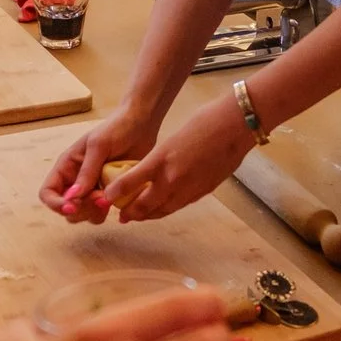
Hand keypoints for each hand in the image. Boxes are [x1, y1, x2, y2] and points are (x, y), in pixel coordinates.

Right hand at [39, 113, 158, 223]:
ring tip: (110, 198)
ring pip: (85, 215)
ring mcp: (93, 189)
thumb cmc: (116, 128)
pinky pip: (103, 212)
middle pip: (66, 209)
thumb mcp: (99, 146)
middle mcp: (77, 181)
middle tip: (101, 198)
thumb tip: (73, 196)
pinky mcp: (110, 194)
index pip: (48, 193)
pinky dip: (109, 211)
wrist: (141, 125)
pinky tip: (119, 199)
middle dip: (81, 209)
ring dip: (95, 212)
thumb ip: (87, 171)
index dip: (56, 204)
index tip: (72, 207)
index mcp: (67, 167)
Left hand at [97, 97, 253, 222]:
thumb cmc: (204, 123)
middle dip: (130, 214)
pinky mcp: (203, 192)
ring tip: (138, 218)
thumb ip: (160, 160)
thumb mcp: (172, 139)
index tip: (105, 199)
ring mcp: (189, 188)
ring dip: (148, 216)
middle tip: (121, 217)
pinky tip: (163, 208)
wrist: (235, 126)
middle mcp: (172, 179)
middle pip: (144, 206)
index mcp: (160, 160)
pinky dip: (167, 210)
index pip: (130, 184)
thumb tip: (151, 173)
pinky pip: (179, 206)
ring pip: (163, 210)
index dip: (115, 195)